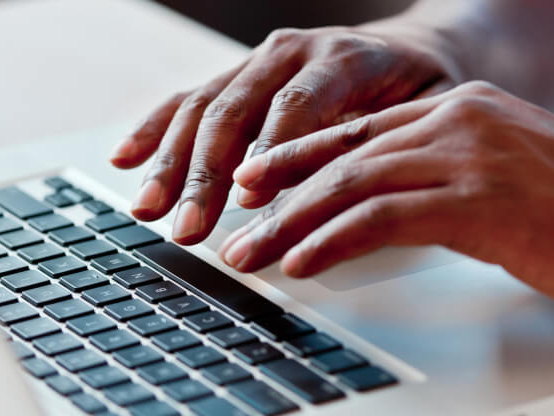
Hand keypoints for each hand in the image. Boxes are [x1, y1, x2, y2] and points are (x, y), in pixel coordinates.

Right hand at [109, 23, 460, 243]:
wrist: (417, 51)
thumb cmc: (425, 90)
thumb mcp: (426, 116)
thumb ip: (381, 149)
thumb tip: (333, 203)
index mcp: (343, 58)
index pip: (295, 106)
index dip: (268, 154)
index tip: (245, 199)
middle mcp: (293, 52)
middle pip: (235, 111)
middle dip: (204, 174)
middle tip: (188, 226)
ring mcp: (261, 62)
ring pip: (203, 107)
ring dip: (171, 162)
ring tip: (148, 207)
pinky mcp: (240, 77)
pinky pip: (189, 99)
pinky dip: (156, 129)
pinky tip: (127, 157)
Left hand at [219, 81, 553, 322]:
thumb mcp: (516, 178)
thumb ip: (457, 179)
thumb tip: (401, 209)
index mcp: (466, 108)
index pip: (361, 131)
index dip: (300, 156)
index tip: (257, 180)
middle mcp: (460, 121)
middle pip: (342, 154)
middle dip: (279, 193)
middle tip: (234, 222)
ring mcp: (469, 156)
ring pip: (350, 183)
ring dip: (290, 223)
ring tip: (249, 254)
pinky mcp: (480, 201)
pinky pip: (382, 218)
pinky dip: (332, 241)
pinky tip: (302, 263)